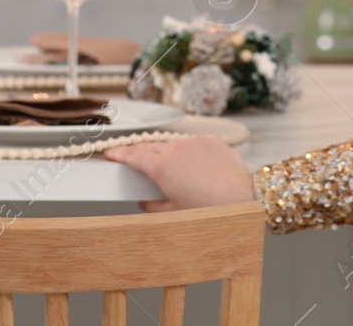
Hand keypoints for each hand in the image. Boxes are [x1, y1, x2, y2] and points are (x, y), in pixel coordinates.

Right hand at [103, 136, 259, 212]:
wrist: (242, 198)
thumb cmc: (208, 209)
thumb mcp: (174, 213)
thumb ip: (154, 206)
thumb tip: (145, 202)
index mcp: (162, 167)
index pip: (133, 155)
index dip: (119, 154)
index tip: (110, 153)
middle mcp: (176, 149)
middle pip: (151, 147)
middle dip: (140, 153)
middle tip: (133, 160)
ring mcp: (195, 142)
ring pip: (173, 144)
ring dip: (167, 152)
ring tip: (169, 167)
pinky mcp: (211, 140)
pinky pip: (193, 143)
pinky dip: (189, 152)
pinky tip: (194, 166)